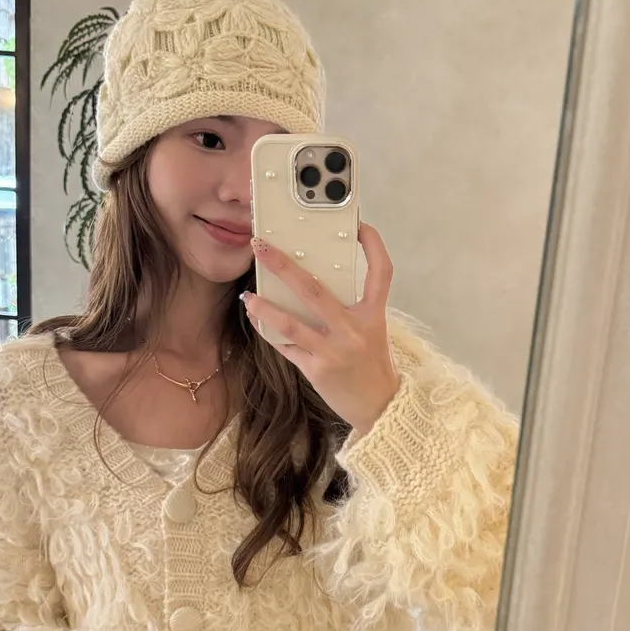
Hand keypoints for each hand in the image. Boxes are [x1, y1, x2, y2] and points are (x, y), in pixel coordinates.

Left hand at [241, 221, 401, 434]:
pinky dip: (269, 331)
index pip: (381, 271)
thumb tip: (313, 276)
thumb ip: (350, 304)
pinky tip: (256, 317)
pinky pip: (285, 346)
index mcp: (374, 315)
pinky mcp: (316, 370)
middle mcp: (353, 331)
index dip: (372, 244)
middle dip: (283, 265)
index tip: (358, 224)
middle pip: (314, 290)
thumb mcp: (371, 328)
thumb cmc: (371, 362)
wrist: (378, 406)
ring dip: (264, 307)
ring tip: (248, 295)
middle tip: (260, 246)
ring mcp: (333, 351)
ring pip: (290, 323)